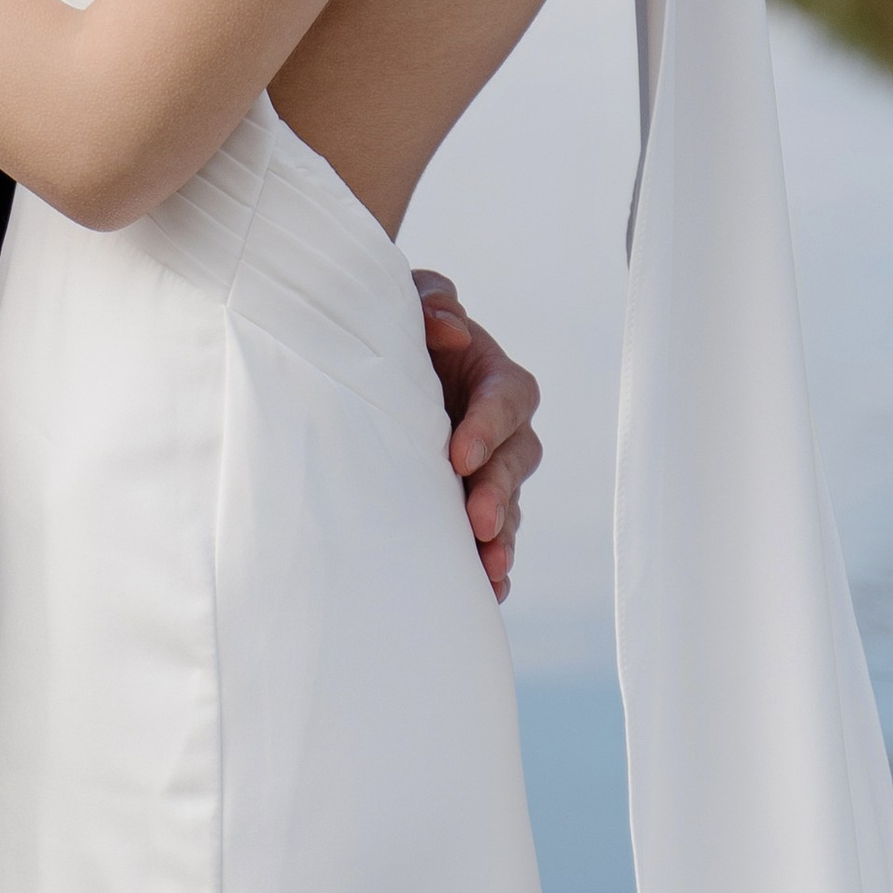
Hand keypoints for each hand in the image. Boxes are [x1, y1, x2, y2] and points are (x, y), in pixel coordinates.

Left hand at [413, 273, 542, 602]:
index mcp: (494, 375)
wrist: (375, 372)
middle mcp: (501, 428)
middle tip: (479, 522)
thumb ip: (430, 300)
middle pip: (517, 460)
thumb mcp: (408, 301)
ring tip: (488, 568)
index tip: (459, 455)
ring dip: (502, 537)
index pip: (508, 398)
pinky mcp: (473, 506)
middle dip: (500, 492)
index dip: (489, 427)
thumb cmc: (397, 330)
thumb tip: (448, 328)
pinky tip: (485, 593)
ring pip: (510, 506)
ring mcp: (490, 471)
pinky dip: (491, 565)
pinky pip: (493, 538)